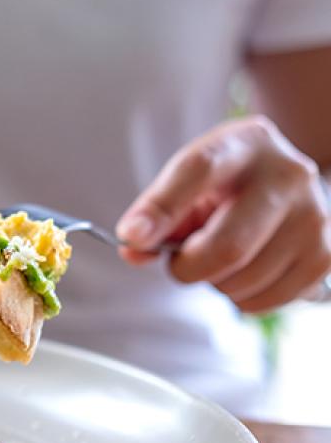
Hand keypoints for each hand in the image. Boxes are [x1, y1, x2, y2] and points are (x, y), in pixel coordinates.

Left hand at [116, 115, 330, 312]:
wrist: (279, 185)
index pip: (199, 170)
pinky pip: (266, 300)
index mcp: (244, 143)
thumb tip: (133, 248)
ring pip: (245, 279)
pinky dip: (241, 299)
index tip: (132, 237)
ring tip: (218, 260)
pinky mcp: (326, 253)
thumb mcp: (185, 186)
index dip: (162, 207)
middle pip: (229, 246)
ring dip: (214, 284)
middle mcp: (287, 174)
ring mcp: (314, 214)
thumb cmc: (220, 188)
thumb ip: (153, 214)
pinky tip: (243, 274)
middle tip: (179, 263)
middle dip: (189, 268)